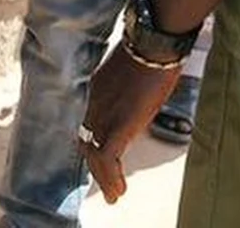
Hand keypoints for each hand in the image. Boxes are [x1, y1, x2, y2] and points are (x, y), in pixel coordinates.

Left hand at [78, 45, 182, 203]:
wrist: (154, 45)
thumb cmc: (148, 52)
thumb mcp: (129, 71)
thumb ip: (123, 88)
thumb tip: (135, 97)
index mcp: (94, 89)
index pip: (85, 122)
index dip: (90, 143)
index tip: (97, 158)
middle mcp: (93, 103)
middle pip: (86, 141)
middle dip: (95, 165)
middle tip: (106, 183)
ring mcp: (103, 114)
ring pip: (94, 154)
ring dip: (104, 178)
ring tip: (114, 194)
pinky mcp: (119, 124)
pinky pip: (107, 157)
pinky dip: (110, 177)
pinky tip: (119, 190)